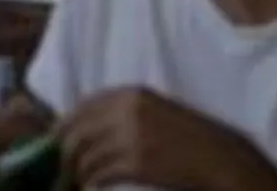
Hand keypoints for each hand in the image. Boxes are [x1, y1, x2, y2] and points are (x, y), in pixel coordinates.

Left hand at [57, 87, 276, 190]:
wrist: (223, 162)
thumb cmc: (189, 142)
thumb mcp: (154, 115)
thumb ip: (119, 117)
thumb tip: (78, 134)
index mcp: (131, 94)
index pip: (81, 108)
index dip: (63, 127)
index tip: (53, 144)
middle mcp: (127, 109)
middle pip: (76, 132)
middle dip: (61, 154)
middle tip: (56, 172)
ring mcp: (131, 135)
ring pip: (84, 156)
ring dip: (75, 174)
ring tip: (73, 184)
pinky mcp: (136, 162)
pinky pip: (99, 174)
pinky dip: (91, 183)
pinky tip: (92, 189)